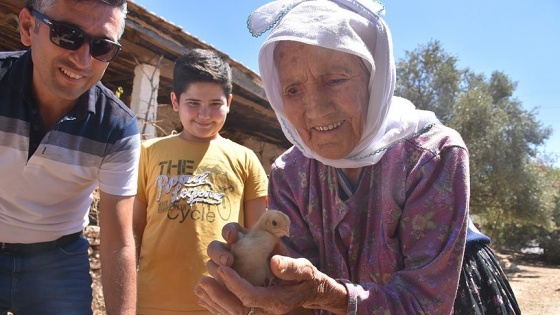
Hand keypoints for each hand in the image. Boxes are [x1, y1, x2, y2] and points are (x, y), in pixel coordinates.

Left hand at [196, 255, 345, 313]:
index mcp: (277, 301)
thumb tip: (273, 262)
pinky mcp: (254, 311)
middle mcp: (266, 310)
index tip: (223, 267)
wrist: (310, 291)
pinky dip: (215, 306)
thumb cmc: (307, 278)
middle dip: (219, 293)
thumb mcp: (305, 269)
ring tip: (200, 285)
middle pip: (237, 308)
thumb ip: (291, 267)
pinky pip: (231, 313)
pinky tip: (203, 297)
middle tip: (204, 279)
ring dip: (214, 300)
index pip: (250, 296)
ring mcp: (259, 313)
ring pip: (232, 313)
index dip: (234, 283)